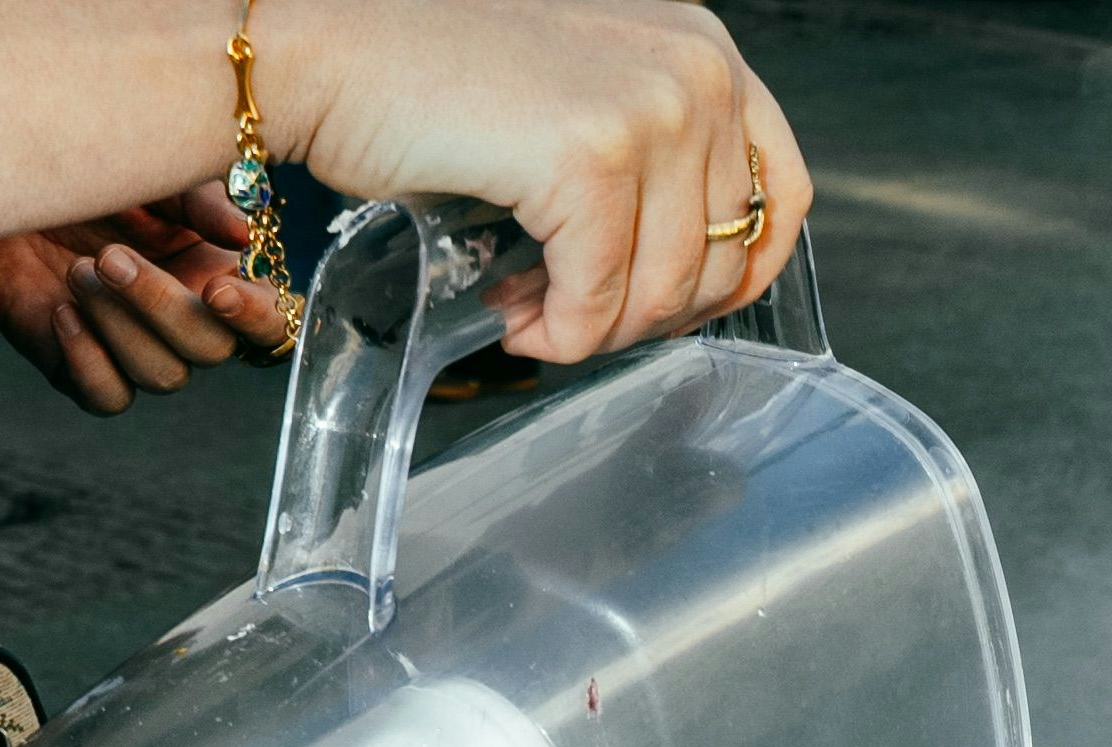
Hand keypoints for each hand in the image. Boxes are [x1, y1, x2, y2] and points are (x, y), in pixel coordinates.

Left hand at [0, 194, 300, 413]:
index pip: (266, 323)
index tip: (220, 291)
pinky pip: (108, 397)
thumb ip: (200, 201)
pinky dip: (88, 358)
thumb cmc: (86, 180)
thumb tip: (244, 232)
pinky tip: (61, 312)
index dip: (255, 317)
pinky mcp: (86, 372)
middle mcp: (185, 324)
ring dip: (120, 325)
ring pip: (161, 376)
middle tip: (109, 256)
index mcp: (216, 278)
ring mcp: (136, 352)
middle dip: (161, 305)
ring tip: (78, 272)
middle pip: (209, 349)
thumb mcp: (151, 176)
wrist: (2, 196)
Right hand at [242, 0, 811, 362]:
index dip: (739, 275)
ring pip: (667, 292)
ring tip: (533, 311)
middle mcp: (695, 67)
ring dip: (598, 330)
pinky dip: (560, 333)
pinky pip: (602, 301)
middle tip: (574, 313)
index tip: (674, 309)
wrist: (328, 51)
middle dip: (648, 314)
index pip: (783, 192)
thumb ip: (656, 159)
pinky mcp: (590, 158)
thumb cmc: (433, 78)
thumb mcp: (584, 98)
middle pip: (728, 258)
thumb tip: (695, 273)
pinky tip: (513, 313)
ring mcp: (650, 109)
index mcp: (703, 47)